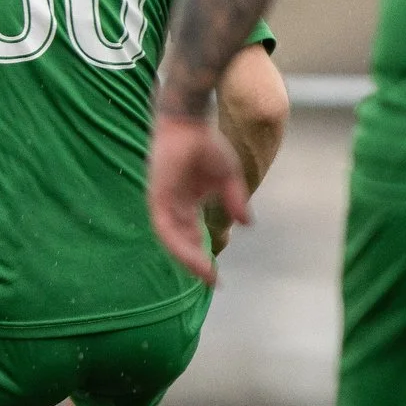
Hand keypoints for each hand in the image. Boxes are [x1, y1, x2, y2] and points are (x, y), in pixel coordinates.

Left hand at [146, 113, 247, 285]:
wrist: (189, 122)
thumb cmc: (206, 144)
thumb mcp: (227, 177)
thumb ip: (235, 201)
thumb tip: (247, 224)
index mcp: (185, 203)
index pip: (191, 236)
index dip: (203, 256)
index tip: (217, 275)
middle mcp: (172, 207)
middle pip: (181, 243)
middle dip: (196, 264)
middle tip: (213, 283)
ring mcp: (163, 203)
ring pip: (173, 241)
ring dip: (189, 260)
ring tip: (207, 276)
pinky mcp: (158, 198)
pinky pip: (166, 229)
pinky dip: (180, 244)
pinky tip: (196, 257)